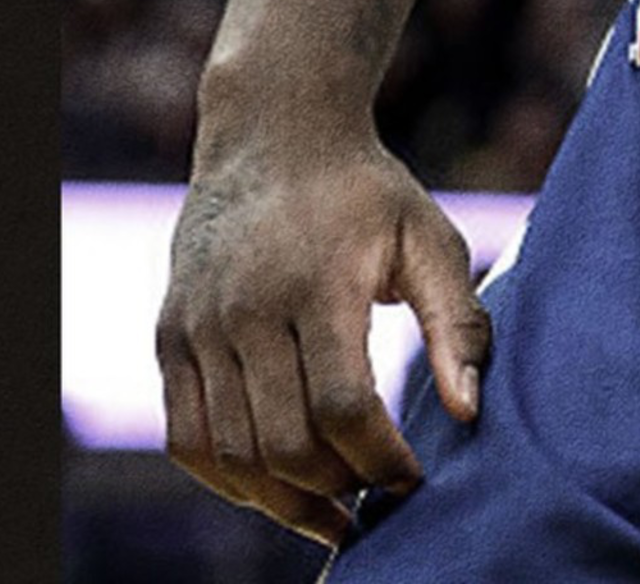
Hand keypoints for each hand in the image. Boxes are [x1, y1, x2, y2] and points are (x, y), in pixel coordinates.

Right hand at [158, 124, 491, 549]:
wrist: (272, 131)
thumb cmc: (365, 192)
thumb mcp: (429, 239)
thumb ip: (457, 325)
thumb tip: (468, 414)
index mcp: (318, 283)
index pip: (343, 407)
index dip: (380, 460)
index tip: (412, 478)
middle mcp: (246, 307)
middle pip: (285, 442)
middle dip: (338, 487)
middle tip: (375, 491)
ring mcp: (199, 323)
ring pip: (232, 453)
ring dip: (283, 500)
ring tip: (332, 507)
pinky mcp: (170, 335)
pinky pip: (186, 438)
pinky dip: (228, 479)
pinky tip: (273, 486)